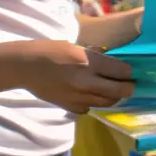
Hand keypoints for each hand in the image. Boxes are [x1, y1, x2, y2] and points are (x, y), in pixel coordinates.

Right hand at [17, 41, 134, 114]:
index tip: (129, 72)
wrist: (26, 66)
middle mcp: (87, 81)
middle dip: (128, 88)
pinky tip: (90, 95)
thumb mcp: (76, 47)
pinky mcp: (70, 106)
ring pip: (107, 102)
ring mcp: (78, 96)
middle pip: (119, 91)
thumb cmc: (51, 50)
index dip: (128, 72)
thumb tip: (112, 61)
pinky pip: (90, 108)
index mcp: (89, 62)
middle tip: (129, 84)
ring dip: (113, 97)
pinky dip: (94, 102)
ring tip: (112, 90)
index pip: (122, 72)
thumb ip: (95, 56)